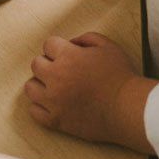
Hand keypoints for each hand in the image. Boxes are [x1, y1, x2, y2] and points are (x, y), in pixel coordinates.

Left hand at [24, 32, 155, 151]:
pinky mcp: (56, 120)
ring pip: (30, 88)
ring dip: (40, 84)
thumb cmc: (121, 76)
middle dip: (48, 63)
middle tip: (63, 69)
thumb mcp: (107, 46)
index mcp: (67, 57)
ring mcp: (54, 101)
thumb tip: (70, 42)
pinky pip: (34, 112)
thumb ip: (86, 38)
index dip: (59, 47)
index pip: (48, 44)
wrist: (127, 108)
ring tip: (55, 86)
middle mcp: (56, 77)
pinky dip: (40, 106)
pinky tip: (52, 103)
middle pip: (36, 64)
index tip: (67, 54)